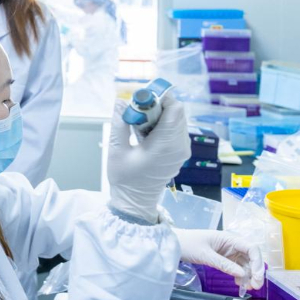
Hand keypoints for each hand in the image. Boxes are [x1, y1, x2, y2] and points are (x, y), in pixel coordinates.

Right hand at [107, 94, 190, 223]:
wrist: (136, 201)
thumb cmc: (125, 178)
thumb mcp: (116, 149)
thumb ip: (119, 122)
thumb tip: (121, 101)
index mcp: (165, 145)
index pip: (174, 109)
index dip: (160, 97)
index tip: (141, 98)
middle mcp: (179, 146)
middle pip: (176, 112)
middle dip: (157, 105)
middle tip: (136, 110)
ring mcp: (183, 150)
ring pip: (177, 119)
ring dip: (159, 115)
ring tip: (139, 124)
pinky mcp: (180, 152)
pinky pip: (176, 129)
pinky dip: (162, 124)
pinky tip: (146, 133)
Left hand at [174, 229, 264, 290]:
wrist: (172, 244)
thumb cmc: (187, 244)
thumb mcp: (205, 255)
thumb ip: (223, 264)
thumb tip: (242, 274)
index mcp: (229, 238)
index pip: (252, 248)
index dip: (258, 262)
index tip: (257, 277)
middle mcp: (231, 244)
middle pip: (251, 257)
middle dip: (255, 271)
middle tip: (255, 286)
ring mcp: (228, 251)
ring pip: (245, 263)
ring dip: (249, 275)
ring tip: (247, 288)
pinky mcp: (223, 258)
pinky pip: (236, 267)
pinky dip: (239, 275)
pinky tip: (238, 283)